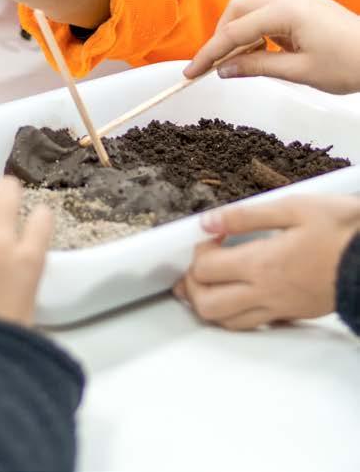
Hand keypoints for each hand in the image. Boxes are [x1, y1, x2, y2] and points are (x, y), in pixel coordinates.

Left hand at [174, 195, 359, 329]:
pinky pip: (252, 325)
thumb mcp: (292, 207)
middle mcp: (266, 292)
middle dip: (192, 285)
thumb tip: (208, 222)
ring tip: (208, 281)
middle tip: (198, 264)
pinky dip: (233, 314)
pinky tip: (236, 294)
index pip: (205, 269)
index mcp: (262, 264)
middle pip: (207, 305)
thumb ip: (245, 216)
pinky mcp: (292, 315)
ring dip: (208, 303)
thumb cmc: (341, 230)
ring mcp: (280, 308)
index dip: (197, 251)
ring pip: (227, 322)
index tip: (210, 236)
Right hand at [184, 0, 359, 92]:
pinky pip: (268, 2)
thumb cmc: (350, 64)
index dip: (210, 53)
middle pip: (237, 8)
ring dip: (238, 25)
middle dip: (221, 36)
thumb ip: (257, 66)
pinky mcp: (304, 0)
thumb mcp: (300, 72)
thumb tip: (225, 69)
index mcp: (287, 11)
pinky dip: (256, 20)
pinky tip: (262, 43)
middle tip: (213, 65)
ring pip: (250, 1)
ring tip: (240, 55)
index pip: (235, 32)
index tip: (192, 71)